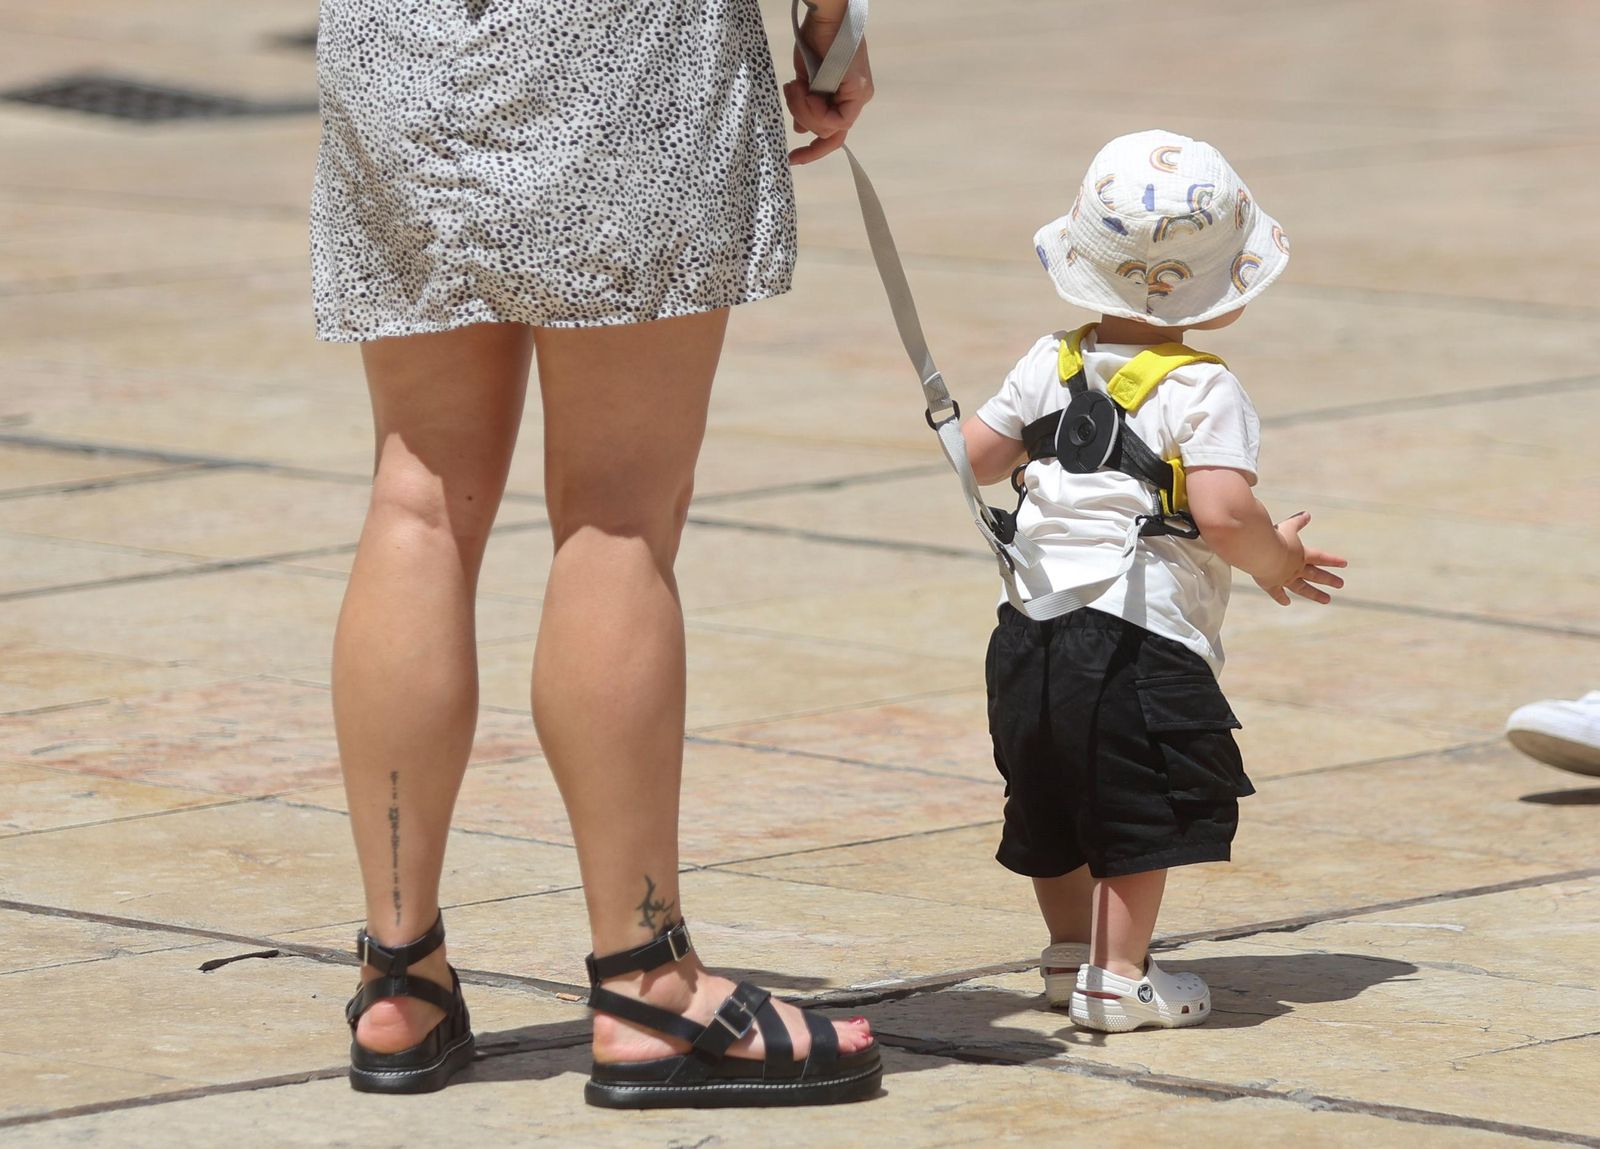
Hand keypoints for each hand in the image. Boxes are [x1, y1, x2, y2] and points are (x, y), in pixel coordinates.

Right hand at [784, 12, 873, 164]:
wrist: (823, 16)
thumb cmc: (813, 40)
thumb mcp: (805, 82)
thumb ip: (807, 107)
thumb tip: (801, 130)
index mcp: (845, 97)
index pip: (832, 134)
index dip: (813, 152)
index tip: (792, 159)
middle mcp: (856, 99)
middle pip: (829, 134)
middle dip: (804, 119)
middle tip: (791, 93)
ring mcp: (860, 95)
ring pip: (829, 129)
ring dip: (804, 111)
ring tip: (794, 85)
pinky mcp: (859, 90)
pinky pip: (837, 121)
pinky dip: (815, 111)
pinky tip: (806, 90)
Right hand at [1253, 511, 1347, 605]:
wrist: (1261, 552)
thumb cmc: (1274, 537)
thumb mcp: (1287, 526)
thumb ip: (1297, 522)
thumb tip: (1307, 514)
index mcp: (1301, 555)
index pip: (1321, 558)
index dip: (1333, 560)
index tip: (1345, 564)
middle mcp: (1296, 568)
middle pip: (1316, 575)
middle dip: (1329, 579)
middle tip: (1341, 584)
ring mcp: (1284, 578)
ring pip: (1302, 588)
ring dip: (1315, 594)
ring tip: (1327, 600)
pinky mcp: (1271, 584)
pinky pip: (1278, 593)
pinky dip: (1281, 598)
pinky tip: (1287, 602)